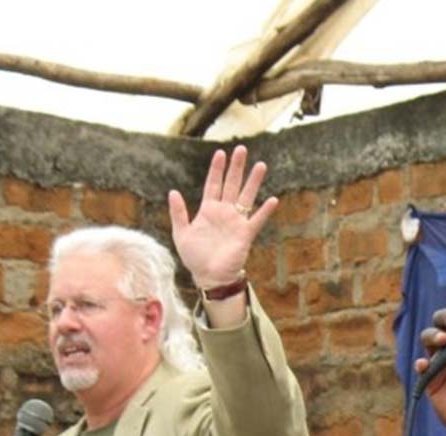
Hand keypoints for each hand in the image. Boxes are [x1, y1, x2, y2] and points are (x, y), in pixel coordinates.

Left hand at [168, 145, 277, 285]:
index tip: (220, 153)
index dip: (216, 169)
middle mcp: (224, 212)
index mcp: (208, 210)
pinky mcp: (245, 234)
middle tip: (242, 149)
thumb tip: (173, 191)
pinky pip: (257, 220)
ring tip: (260, 165)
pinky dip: (265, 211)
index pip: (213, 184)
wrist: (209, 276)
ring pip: (246, 196)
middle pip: (232, 184)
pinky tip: (272, 200)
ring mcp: (236, 222)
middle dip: (236, 167)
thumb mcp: (181, 233)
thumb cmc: (195, 257)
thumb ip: (178, 213)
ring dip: (253, 182)